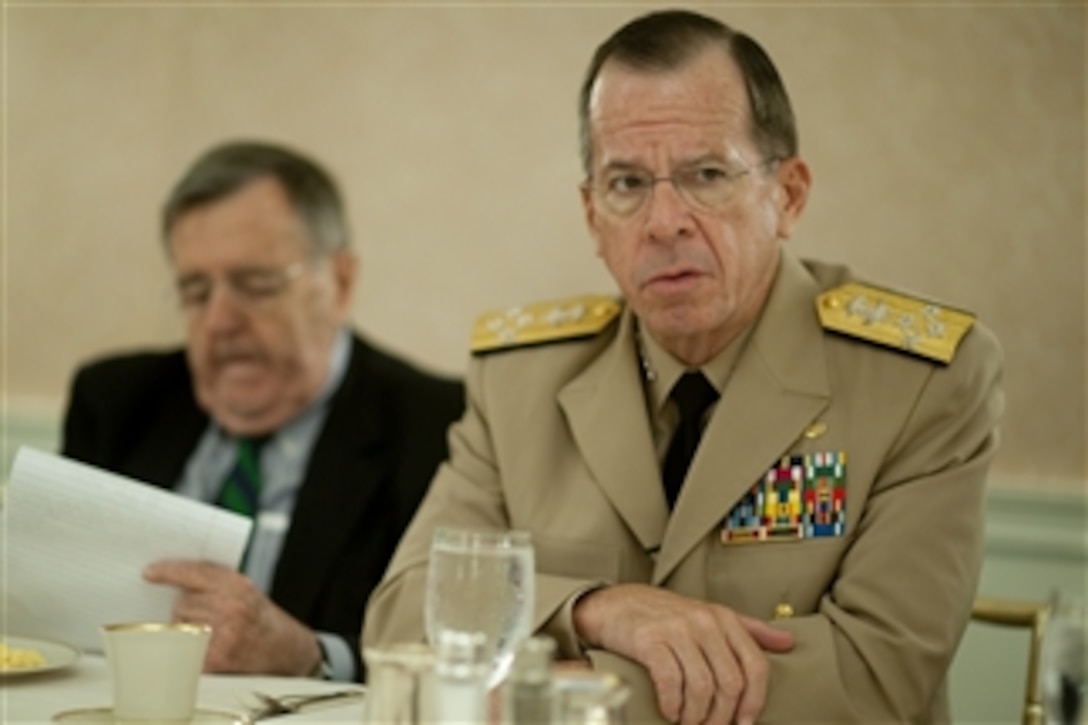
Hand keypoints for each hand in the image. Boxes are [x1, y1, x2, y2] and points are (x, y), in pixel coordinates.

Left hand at [143, 560, 320, 676]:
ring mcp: (223, 635)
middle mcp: (231, 608)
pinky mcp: (216, 659)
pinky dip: (190, 647)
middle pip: (182, 602)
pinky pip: (186, 648)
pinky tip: (208, 645)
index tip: (150, 573)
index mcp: (239, 586)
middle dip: (186, 607)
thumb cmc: (262, 618)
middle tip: (204, 613)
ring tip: (210, 629)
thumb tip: (176, 577)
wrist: (286, 649)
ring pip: (181, 625)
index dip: (169, 571)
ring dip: (186, 627)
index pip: (195, 572)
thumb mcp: (246, 589)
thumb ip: (216, 581)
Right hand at [573, 584, 793, 724]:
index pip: (755, 666)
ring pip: (702, 687)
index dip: (754, 701)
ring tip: (689, 722)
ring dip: (697, 716)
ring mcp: (676, 630)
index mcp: (725, 618)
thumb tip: (788, 643)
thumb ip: (751, 630)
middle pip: (730, 682)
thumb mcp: (712, 615)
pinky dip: (673, 705)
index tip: (744, 722)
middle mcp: (704, 621)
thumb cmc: (667, 615)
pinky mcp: (649, 640)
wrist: (616, 604)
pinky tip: (670, 711)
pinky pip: (670, 681)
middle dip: (723, 716)